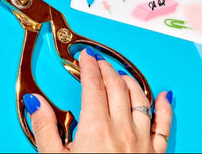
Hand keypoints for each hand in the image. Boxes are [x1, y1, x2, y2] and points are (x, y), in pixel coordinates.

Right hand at [25, 49, 172, 152]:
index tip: (84, 57)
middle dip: (106, 69)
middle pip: (117, 86)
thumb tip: (36, 104)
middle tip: (97, 62)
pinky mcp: (155, 153)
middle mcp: (123, 130)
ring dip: (129, 81)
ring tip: (120, 74)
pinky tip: (164, 96)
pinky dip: (165, 106)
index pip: (93, 85)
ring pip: (141, 98)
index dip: (88, 66)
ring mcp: (142, 141)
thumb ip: (45, 128)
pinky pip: (164, 124)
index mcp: (96, 128)